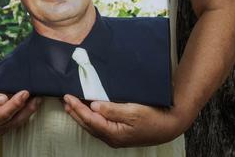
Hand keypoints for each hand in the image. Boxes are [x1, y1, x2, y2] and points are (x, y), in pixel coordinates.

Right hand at [0, 89, 41, 135]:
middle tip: (36, 95)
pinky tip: (31, 102)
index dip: (15, 104)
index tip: (24, 93)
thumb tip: (2, 99)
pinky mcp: (5, 124)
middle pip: (14, 119)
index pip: (3, 114)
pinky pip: (18, 118)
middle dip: (27, 108)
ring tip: (38, 98)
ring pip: (19, 120)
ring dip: (29, 110)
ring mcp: (1, 127)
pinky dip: (26, 110)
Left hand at [63, 94, 184, 147]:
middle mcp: (112, 137)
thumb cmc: (154, 118)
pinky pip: (99, 125)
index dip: (77, 108)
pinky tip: (88, 110)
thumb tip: (94, 106)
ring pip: (92, 125)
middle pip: (87, 124)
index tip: (68, 96)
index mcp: (114, 133)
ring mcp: (115, 136)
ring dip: (81, 114)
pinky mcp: (119, 132)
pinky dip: (90, 116)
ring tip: (71, 104)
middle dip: (74, 112)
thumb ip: (112, 109)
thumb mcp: (133, 111)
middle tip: (64, 99)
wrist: (170, 125)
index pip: (89, 119)